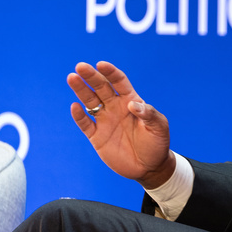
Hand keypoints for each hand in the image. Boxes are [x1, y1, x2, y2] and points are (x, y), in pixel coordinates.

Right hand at [67, 61, 173, 187]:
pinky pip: (85, 123)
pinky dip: (79, 115)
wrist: (149, 167)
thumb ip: (148, 114)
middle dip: (91, 77)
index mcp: (131, 101)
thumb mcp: (159, 127)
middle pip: (101, 88)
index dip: (110, 73)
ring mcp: (105, 121)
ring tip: (72, 78)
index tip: (101, 64)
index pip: (119, 82)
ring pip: (89, 102)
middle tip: (80, 67)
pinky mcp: (96, 136)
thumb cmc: (157, 143)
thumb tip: (133, 104)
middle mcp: (116, 108)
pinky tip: (74, 106)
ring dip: (81, 90)